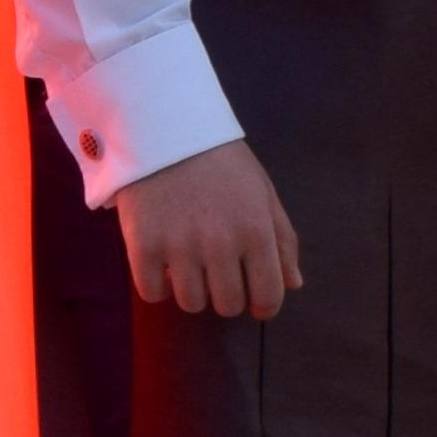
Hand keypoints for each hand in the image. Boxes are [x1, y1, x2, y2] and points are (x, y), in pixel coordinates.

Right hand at [112, 138, 304, 319]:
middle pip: (227, 305)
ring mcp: (179, 247)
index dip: (263, 305)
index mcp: (256, 232)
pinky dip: (157, 286)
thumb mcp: (263, 194)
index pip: (267, 297)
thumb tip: (292, 284)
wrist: (164, 131)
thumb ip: (282, 241)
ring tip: (187, 266)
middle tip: (216, 273)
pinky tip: (161, 265)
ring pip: (190, 303)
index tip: (253, 298)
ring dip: (191, 291)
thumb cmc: (221, 162)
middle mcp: (220, 245)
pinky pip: (152, 293)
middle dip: (226, 295)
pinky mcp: (143, 246)